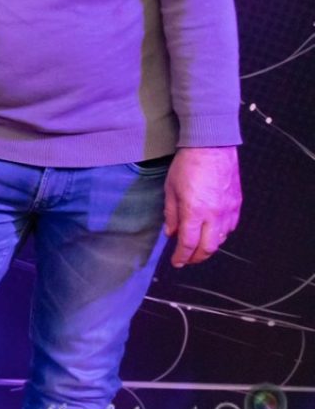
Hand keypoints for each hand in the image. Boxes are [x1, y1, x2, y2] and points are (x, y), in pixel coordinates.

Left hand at [164, 145, 240, 266]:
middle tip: (187, 259)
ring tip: (197, 247)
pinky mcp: (237, 204)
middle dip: (196, 258)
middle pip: (208, 248)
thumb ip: (171, 214)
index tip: (176, 262)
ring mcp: (228, 210)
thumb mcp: (170, 189)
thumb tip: (171, 233)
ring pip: (221, 239)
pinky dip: (221, 234)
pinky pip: (230, 227)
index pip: (188, 244)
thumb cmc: (187, 165)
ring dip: (209, 247)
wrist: (211, 147)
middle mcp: (214, 214)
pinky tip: (212, 232)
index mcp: (194, 211)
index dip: (182, 256)